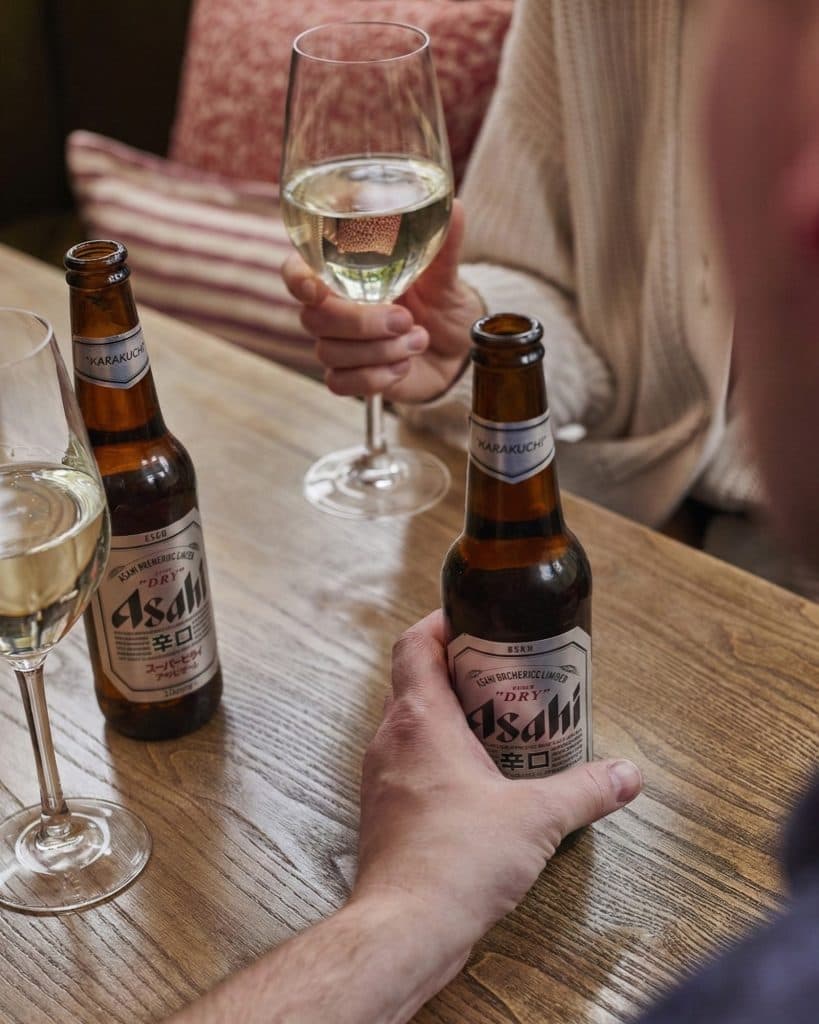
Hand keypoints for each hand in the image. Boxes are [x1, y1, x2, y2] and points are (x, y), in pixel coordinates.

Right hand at [282, 199, 484, 401]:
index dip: (296, 279)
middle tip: (405, 319)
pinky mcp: (351, 377)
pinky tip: (403, 367)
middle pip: (314, 318)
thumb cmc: (442, 305)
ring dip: (380, 351)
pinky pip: (341, 383)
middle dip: (360, 322)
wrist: (456, 350)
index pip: (297, 272)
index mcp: (343, 275)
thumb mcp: (445, 275)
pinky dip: (375, 378)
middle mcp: (334, 310)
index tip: (314, 288)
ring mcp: (339, 346)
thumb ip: (442, 244)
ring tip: (419, 340)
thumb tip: (456, 207)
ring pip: (330, 353)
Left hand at [352, 610, 642, 949]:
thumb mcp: (536, 818)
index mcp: (420, 720)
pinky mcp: (386, 811)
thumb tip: (625, 775)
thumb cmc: (455, 862)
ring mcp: (382, 776)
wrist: (404, 929)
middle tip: (505, 674)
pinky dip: (441, 756)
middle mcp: (391, 740)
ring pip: (412, 723)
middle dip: (460, 671)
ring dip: (450, 717)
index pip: (415, 644)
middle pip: (416, 680)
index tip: (474, 619)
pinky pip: (411, 762)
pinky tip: (480, 781)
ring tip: (501, 726)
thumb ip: (585, 791)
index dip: (441, 623)